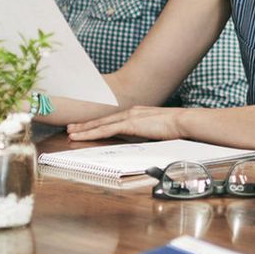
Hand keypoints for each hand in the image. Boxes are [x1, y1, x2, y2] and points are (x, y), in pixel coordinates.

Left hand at [67, 106, 183, 142]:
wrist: (183, 121)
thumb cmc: (175, 127)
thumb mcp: (157, 130)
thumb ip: (145, 134)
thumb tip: (140, 141)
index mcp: (136, 113)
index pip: (112, 120)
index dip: (97, 124)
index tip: (86, 127)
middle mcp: (130, 112)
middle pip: (102, 120)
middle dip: (85, 125)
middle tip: (70, 127)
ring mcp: (129, 117)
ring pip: (100, 124)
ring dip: (84, 129)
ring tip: (71, 133)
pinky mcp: (129, 124)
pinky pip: (106, 130)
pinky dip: (92, 133)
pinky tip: (83, 136)